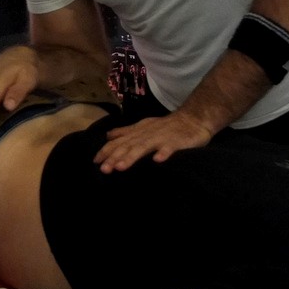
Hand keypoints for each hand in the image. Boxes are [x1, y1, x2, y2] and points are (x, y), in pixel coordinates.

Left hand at [94, 112, 211, 171]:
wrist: (193, 118)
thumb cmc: (166, 126)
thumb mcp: (144, 127)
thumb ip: (126, 132)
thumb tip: (107, 136)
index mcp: (139, 132)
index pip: (119, 142)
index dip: (107, 151)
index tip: (95, 162)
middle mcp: (147, 135)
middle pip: (128, 146)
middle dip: (115, 157)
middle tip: (104, 170)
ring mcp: (161, 138)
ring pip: (144, 147)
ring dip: (132, 156)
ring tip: (121, 167)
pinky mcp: (177, 142)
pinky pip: (170, 148)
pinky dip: (164, 153)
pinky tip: (158, 161)